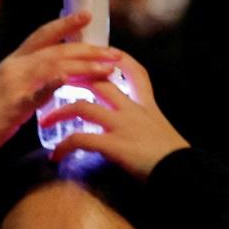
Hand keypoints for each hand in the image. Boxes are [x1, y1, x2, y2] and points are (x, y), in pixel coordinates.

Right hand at [0, 12, 120, 172]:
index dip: (65, 24)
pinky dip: (56, 81)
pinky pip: (39, 90)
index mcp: (11, 64)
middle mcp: (13, 67)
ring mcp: (14, 84)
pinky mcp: (14, 104)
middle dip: (88, 49)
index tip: (87, 16)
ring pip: (55, 65)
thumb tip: (50, 83)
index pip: (41, 36)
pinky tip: (73, 78)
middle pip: (57, 50)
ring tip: (109, 67)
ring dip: (85, 65)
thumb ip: (27, 84)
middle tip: (113, 51)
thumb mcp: (5, 93)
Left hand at [41, 52, 189, 178]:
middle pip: (100, 82)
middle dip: (73, 79)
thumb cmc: (174, 159)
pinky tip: (55, 156)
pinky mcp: (115, 144)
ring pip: (83, 107)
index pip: (136, 73)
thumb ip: (145, 124)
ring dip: (59, 113)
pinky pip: (79, 139)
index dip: (119, 60)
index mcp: (147, 106)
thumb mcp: (162, 132)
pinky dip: (63, 146)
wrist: (184, 174)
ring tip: (44, 121)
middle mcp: (134, 110)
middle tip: (52, 83)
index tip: (101, 54)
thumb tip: (133, 129)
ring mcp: (123, 125)